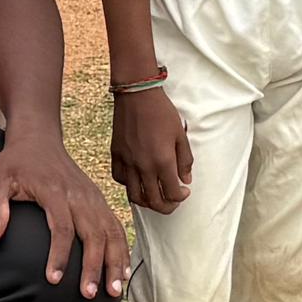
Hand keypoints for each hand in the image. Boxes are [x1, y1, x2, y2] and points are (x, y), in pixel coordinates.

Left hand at [0, 127, 128, 298]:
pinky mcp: (99, 200)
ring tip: (113, 291)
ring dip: (115, 262)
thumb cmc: (15, 162)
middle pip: (92, 234)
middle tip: (89, 294)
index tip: (54, 280)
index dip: (59, 255)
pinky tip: (124, 272)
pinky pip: (116, 226)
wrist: (38, 138)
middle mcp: (79, 195)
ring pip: (111, 232)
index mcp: (54, 191)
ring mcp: (93, 197)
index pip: (61, 227)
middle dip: (94, 266)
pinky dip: (123, 249)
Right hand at [109, 87, 190, 214]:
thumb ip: (185, 160)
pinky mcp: (116, 155)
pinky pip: (120, 179)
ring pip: (134, 195)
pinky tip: (137, 179)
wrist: (137, 95)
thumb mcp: (180, 135)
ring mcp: (127, 162)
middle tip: (172, 201)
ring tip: (154, 196)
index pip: (172, 193)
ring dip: (146, 201)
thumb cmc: (162, 112)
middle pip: (153, 201)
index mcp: (162, 161)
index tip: (184, 191)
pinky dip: (129, 185)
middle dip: (166, 206)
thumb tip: (185, 179)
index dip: (180, 197)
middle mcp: (143, 166)